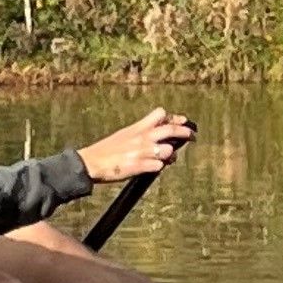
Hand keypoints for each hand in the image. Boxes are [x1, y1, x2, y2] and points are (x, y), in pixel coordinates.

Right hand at [78, 107, 194, 185]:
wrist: (91, 163)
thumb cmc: (105, 151)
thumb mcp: (123, 135)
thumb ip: (140, 133)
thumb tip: (156, 136)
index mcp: (137, 128)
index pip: (160, 115)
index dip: (173, 117)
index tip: (182, 120)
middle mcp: (142, 138)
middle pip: (171, 129)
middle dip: (185, 131)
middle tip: (191, 135)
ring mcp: (141, 152)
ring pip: (168, 150)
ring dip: (170, 155)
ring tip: (168, 158)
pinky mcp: (139, 166)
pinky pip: (159, 166)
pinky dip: (159, 167)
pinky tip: (154, 168)